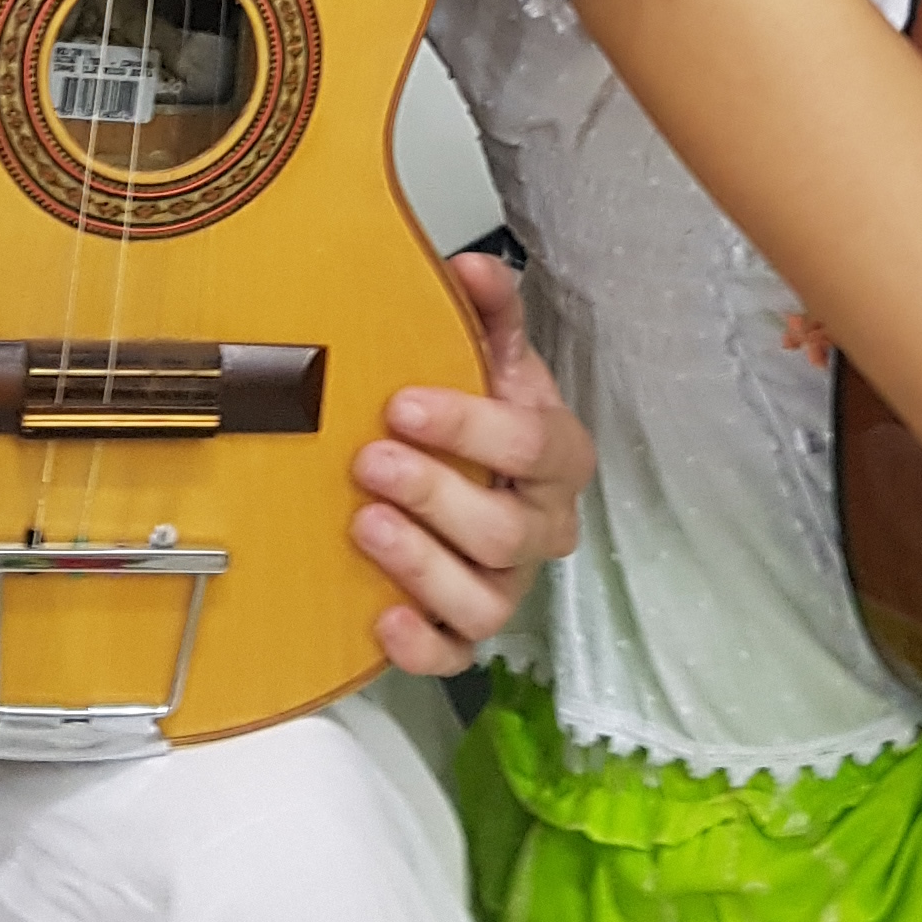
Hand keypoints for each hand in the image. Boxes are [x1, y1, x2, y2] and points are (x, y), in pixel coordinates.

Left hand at [350, 248, 590, 678]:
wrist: (472, 470)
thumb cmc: (485, 417)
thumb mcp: (490, 356)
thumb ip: (488, 310)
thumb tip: (471, 265)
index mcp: (557, 457)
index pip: (535, 446)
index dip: (471, 427)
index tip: (403, 403)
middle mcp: (541, 529)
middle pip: (507, 532)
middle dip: (435, 495)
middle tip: (369, 460)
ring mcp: (505, 586)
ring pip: (484, 600)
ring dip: (422, 564)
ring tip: (364, 524)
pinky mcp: (463, 630)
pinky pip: (454, 657)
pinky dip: (420, 646)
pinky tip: (381, 616)